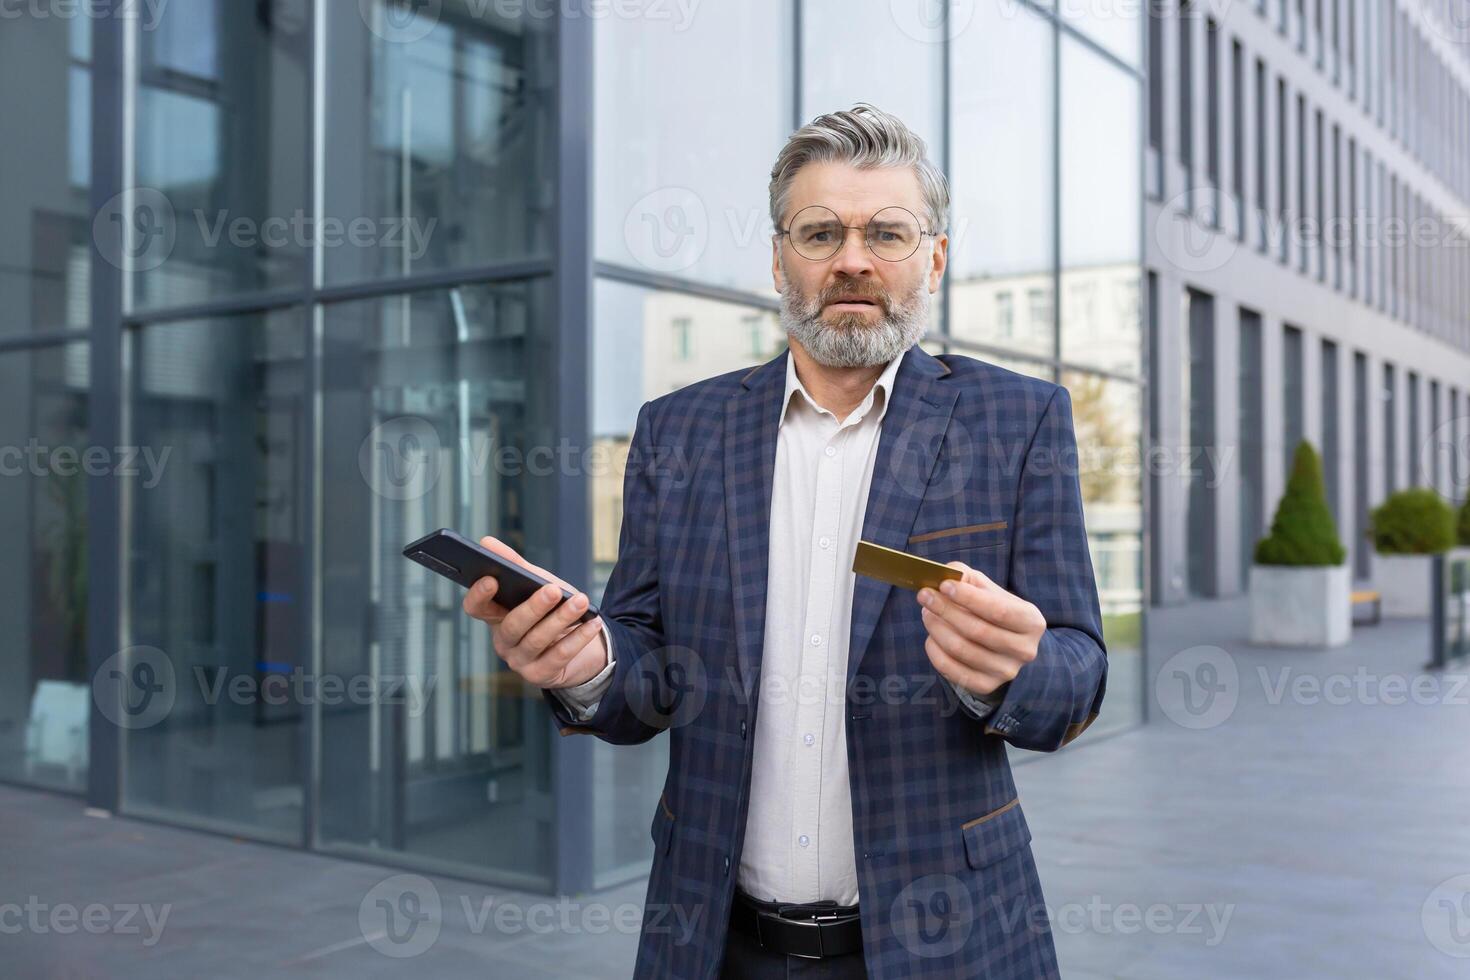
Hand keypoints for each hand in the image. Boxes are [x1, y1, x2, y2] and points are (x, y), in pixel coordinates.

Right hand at [461, 535, 608, 690]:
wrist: (580, 645)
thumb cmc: (551, 609)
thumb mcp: (535, 584)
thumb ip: (513, 564)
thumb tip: (486, 542)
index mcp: (495, 616)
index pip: (475, 607)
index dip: (479, 595)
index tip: (492, 578)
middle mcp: (503, 641)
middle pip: (512, 625)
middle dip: (534, 607)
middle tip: (554, 590)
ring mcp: (519, 661)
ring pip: (537, 640)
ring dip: (562, 619)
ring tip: (581, 601)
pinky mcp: (540, 676)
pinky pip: (559, 656)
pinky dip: (578, 638)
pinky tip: (593, 622)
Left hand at [916, 562, 1044, 696]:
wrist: (1007, 646)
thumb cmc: (994, 611)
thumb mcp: (989, 590)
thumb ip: (968, 578)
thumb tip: (947, 576)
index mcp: (1031, 622)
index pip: (999, 610)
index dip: (968, 598)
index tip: (943, 585)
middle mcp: (1024, 650)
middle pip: (977, 631)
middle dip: (946, 610)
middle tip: (924, 596)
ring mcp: (1006, 671)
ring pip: (961, 650)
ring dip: (937, 628)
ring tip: (927, 613)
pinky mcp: (986, 686)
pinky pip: (952, 671)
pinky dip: (935, 652)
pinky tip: (931, 636)